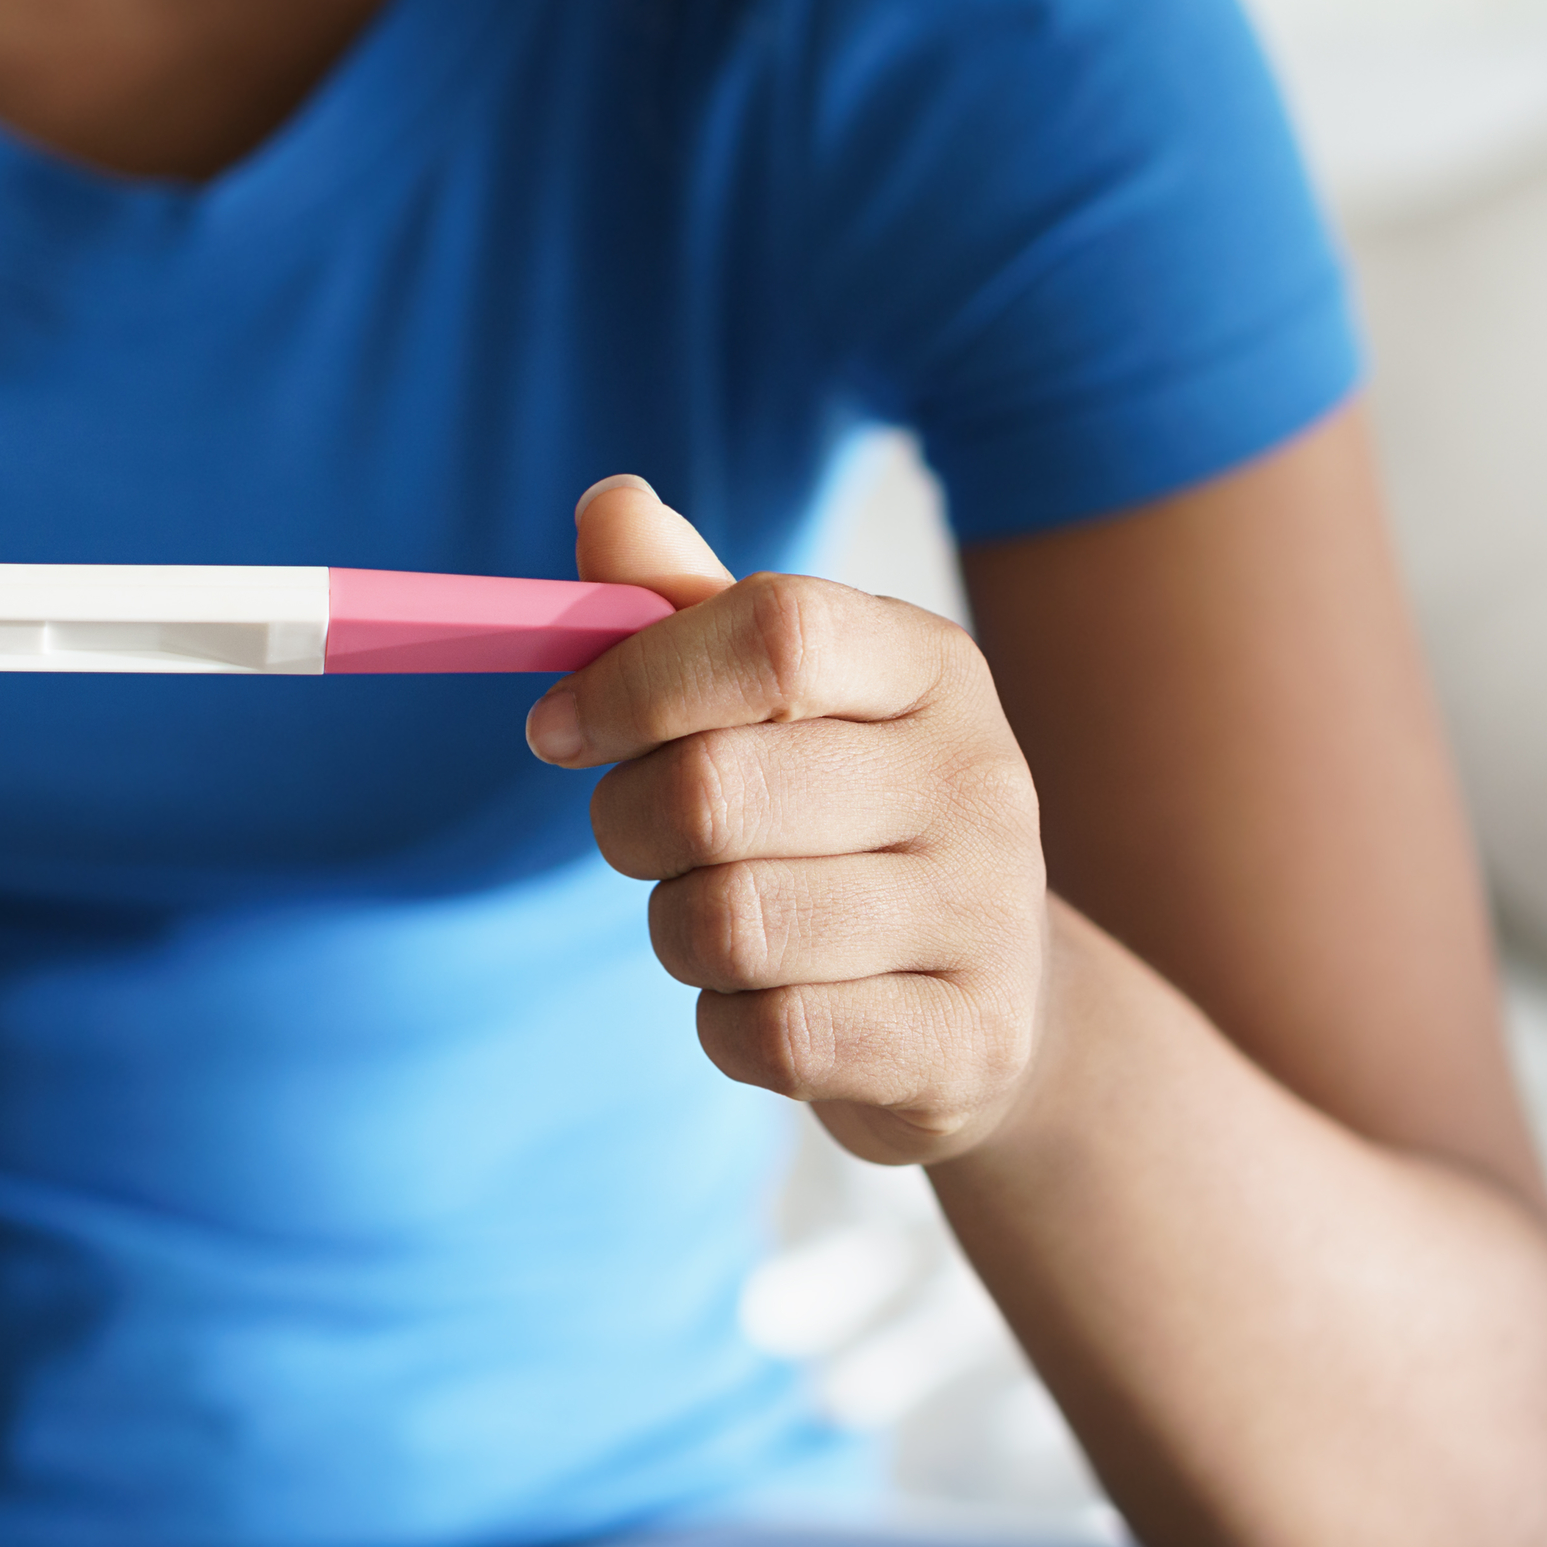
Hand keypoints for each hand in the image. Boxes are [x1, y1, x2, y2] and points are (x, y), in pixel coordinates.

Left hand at [528, 474, 1050, 1165]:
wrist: (992, 995)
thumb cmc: (846, 816)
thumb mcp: (782, 698)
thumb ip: (682, 603)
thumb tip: (608, 503)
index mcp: (927, 664)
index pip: (774, 633)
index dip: (635, 680)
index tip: (553, 727)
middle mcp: (980, 777)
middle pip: (714, 791)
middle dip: (625, 823)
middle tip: (638, 837)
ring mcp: (988, 915)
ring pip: (729, 923)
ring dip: (675, 931)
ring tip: (716, 920)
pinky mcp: (970, 1043)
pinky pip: (773, 1035)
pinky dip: (727, 1026)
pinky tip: (766, 1002)